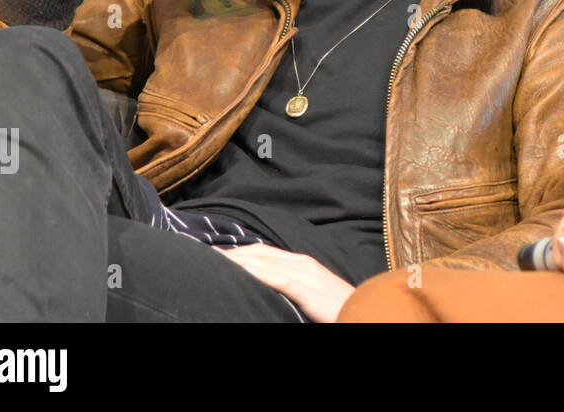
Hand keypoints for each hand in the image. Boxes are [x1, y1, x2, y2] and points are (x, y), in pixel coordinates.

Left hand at [215, 244, 353, 322]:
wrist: (364, 312)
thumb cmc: (338, 309)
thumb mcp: (311, 296)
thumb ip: (292, 290)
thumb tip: (269, 293)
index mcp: (301, 264)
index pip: (261, 253)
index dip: (236, 252)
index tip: (211, 255)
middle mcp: (300, 263)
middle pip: (256, 252)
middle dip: (228, 252)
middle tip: (198, 254)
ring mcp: (303, 272)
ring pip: (260, 260)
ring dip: (232, 258)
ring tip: (207, 260)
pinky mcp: (305, 286)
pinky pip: (273, 276)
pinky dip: (252, 270)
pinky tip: (234, 271)